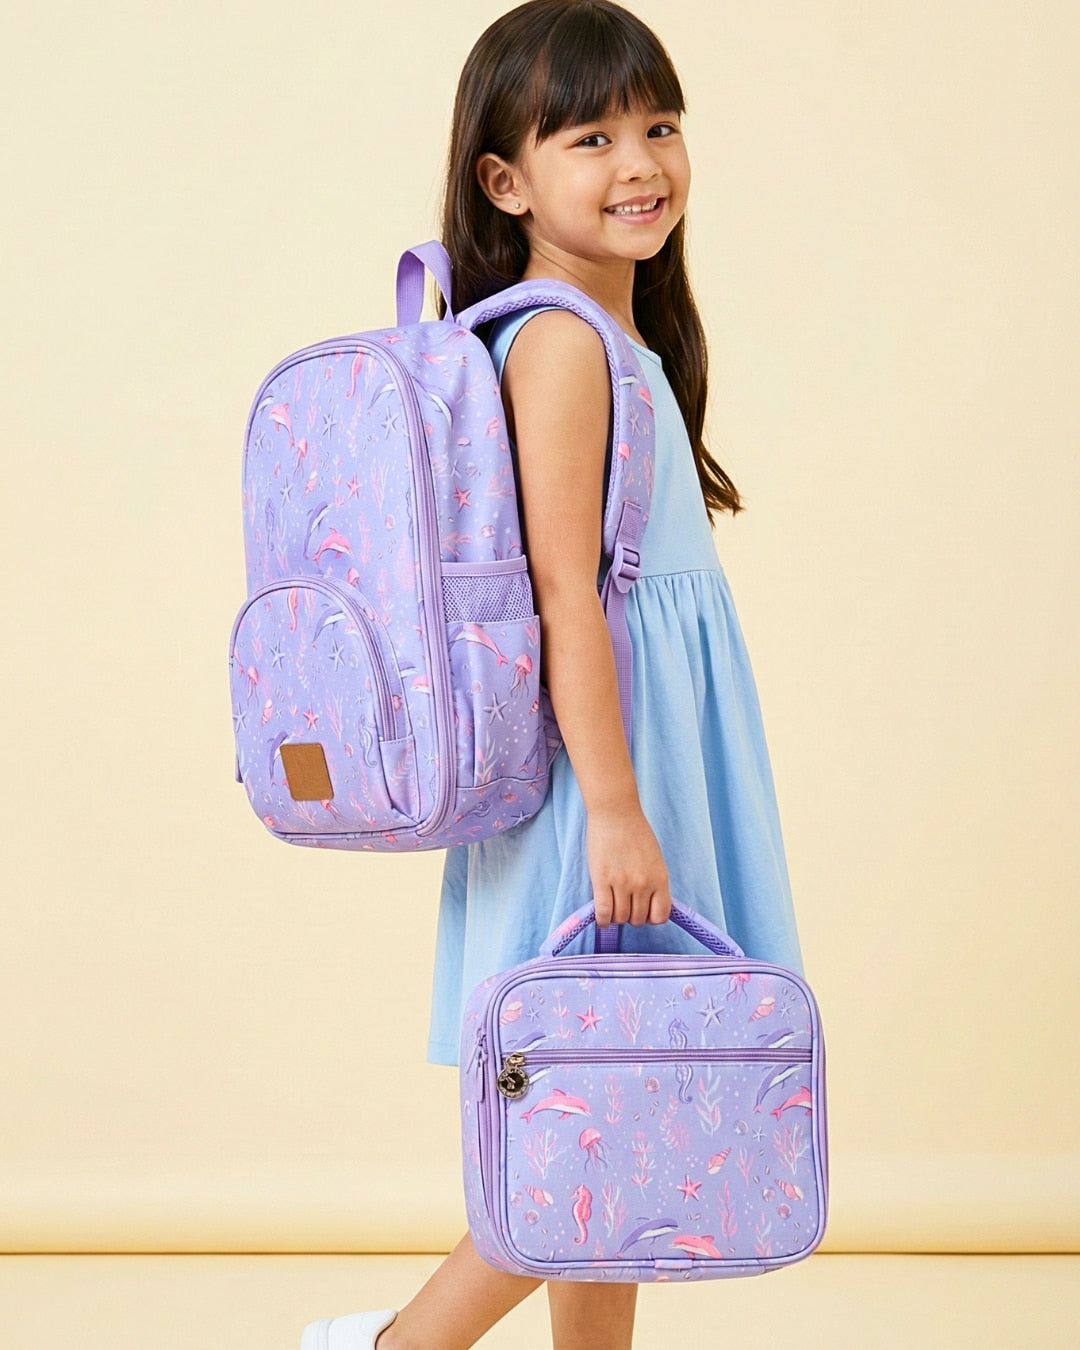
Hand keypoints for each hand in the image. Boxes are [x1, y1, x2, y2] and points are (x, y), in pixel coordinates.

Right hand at [585, 804, 672, 927]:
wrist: (616, 813)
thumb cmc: (635, 832)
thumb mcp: (655, 859)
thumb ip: (654, 881)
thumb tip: (648, 904)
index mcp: (660, 878)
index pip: (660, 915)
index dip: (650, 918)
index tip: (643, 911)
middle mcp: (643, 884)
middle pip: (638, 919)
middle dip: (631, 916)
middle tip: (624, 906)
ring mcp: (623, 883)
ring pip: (620, 918)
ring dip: (616, 917)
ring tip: (612, 907)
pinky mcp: (602, 880)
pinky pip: (604, 912)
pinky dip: (603, 920)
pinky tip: (601, 917)